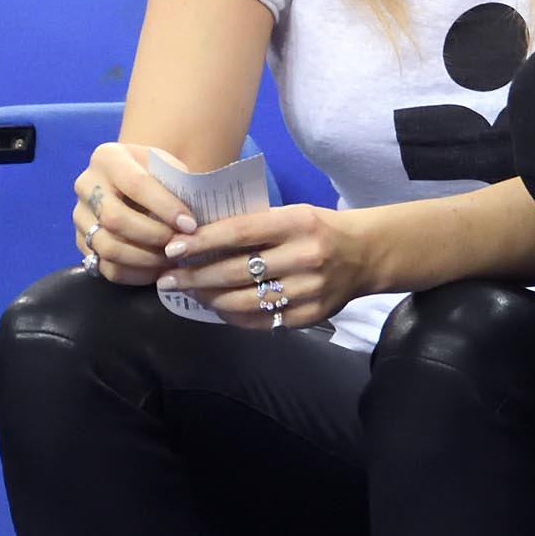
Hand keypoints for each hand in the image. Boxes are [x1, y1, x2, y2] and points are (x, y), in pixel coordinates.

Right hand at [74, 144, 193, 285]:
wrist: (137, 183)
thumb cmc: (159, 176)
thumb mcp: (169, 167)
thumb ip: (179, 186)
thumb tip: (191, 221)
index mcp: (108, 157)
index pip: (136, 184)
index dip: (165, 207)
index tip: (190, 225)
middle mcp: (86, 185)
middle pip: (114, 218)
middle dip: (153, 235)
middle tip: (180, 244)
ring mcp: (80, 216)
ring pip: (107, 246)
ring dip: (145, 258)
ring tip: (172, 259)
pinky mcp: (82, 243)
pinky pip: (105, 267)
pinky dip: (135, 274)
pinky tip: (158, 270)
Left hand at [161, 202, 372, 329]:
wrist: (366, 254)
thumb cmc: (318, 229)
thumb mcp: (291, 214)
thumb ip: (252, 226)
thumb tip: (196, 237)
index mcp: (297, 223)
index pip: (239, 233)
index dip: (201, 243)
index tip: (172, 249)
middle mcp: (305, 257)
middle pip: (237, 272)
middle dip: (195, 277)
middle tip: (168, 278)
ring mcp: (310, 290)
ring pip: (245, 302)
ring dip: (210, 300)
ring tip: (191, 294)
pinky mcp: (311, 315)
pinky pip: (263, 320)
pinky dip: (235, 316)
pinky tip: (219, 308)